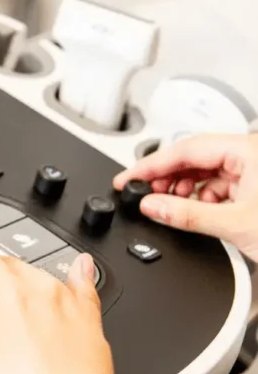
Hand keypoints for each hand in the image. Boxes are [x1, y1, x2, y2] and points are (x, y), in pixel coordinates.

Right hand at [114, 132, 257, 261]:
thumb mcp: (234, 223)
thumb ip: (187, 215)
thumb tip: (151, 206)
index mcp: (248, 149)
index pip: (186, 149)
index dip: (151, 165)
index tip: (127, 178)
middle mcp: (251, 154)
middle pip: (194, 158)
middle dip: (165, 178)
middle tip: (142, 194)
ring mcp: (254, 170)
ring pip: (204, 172)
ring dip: (182, 190)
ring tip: (166, 205)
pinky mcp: (254, 187)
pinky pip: (217, 186)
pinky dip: (200, 199)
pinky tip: (190, 210)